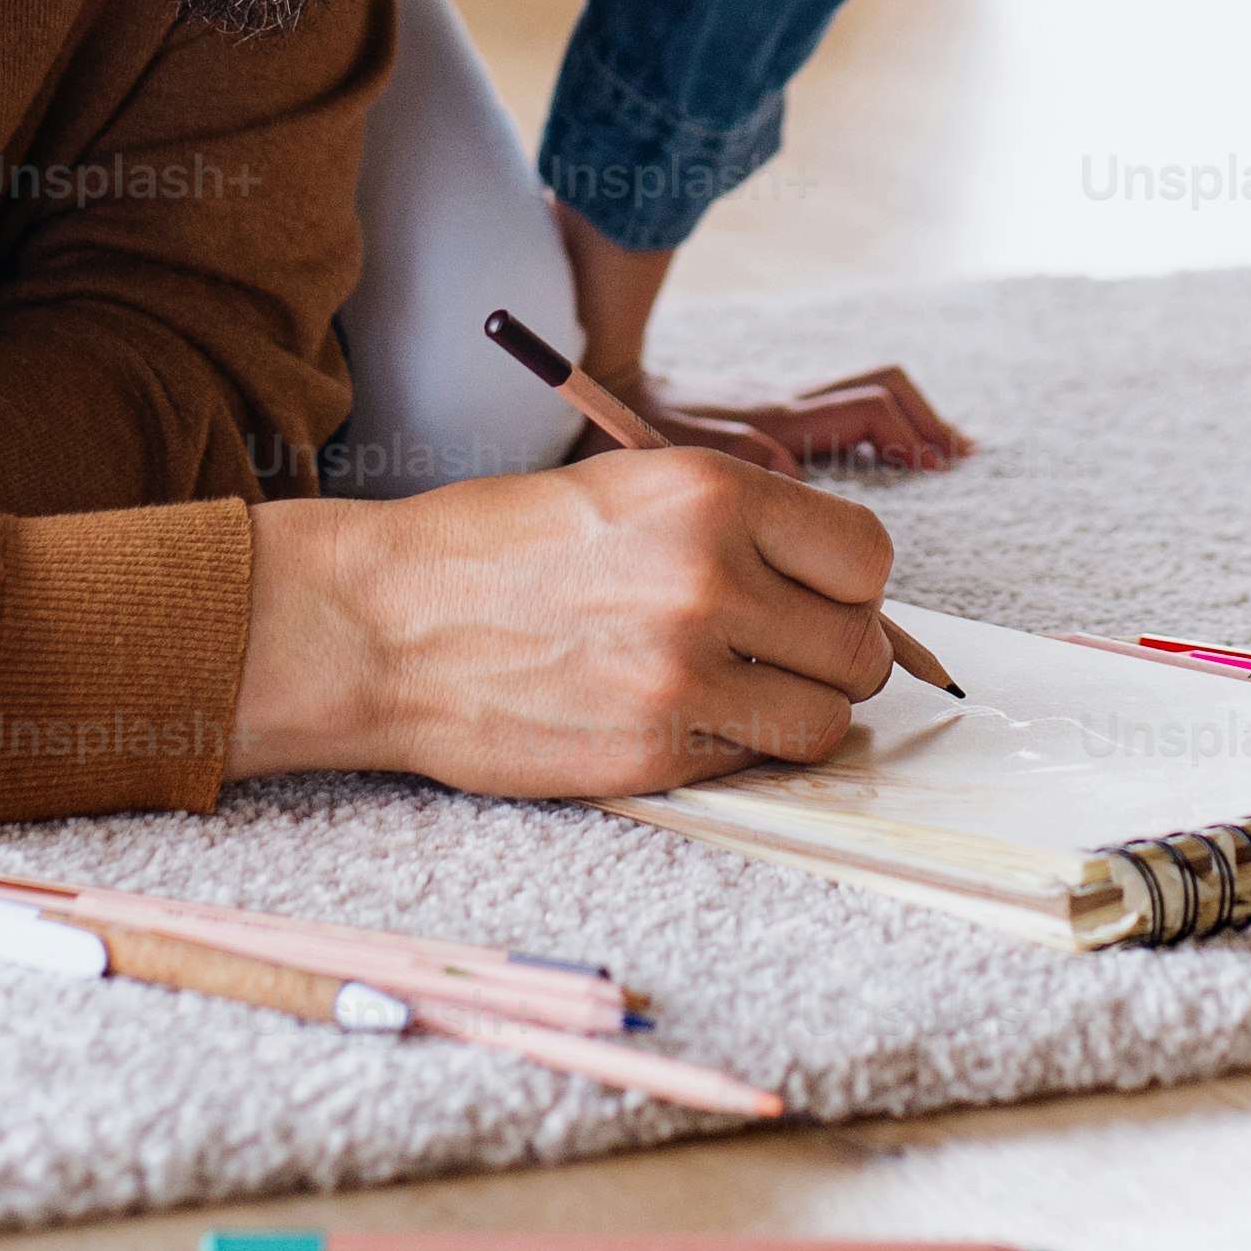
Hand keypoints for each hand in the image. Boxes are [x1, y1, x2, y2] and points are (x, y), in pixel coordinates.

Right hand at [235, 450, 900, 796]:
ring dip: (796, 711)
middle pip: (862, 648)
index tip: (812, 594)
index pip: (867, 558)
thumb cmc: (503, 547)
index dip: (848, 584)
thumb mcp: (630, 488)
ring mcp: (683, 675)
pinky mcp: (653, 754)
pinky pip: (754, 762)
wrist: (384, 621)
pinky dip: (733, 748)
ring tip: (735, 688)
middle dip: (832, 655)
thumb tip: (843, 589)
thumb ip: (741, 528)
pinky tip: (674, 715)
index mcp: (711, 495)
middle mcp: (710, 581)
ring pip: (828, 721)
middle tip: (775, 650)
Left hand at [602, 357, 974, 474]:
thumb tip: (792, 471)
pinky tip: (893, 454)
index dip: (908, 432)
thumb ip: (729, 454)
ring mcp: (779, 402)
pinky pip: (840, 409)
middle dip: (925, 421)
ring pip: (865, 392)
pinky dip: (878, 427)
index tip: (938, 463)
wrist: (599, 386)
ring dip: (909, 419)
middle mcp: (783, 402)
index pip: (864, 407)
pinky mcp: (770, 411)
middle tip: (956, 456)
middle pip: (879, 389)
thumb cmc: (628, 431)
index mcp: (771, 414)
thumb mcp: (670, 451)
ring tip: (945, 453)